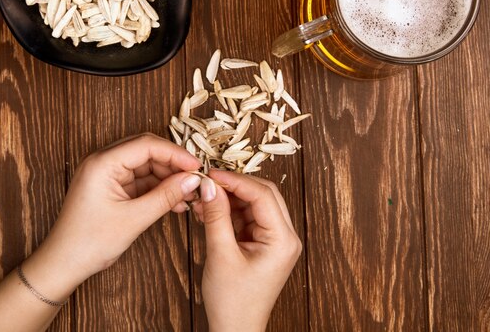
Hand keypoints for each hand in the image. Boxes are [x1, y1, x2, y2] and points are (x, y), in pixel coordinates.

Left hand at [24, 133, 201, 296]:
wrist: (63, 265)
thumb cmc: (88, 242)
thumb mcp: (134, 219)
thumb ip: (165, 196)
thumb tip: (192, 180)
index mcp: (102, 163)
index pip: (147, 145)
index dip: (175, 153)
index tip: (197, 167)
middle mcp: (103, 162)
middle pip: (148, 151)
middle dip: (173, 165)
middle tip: (196, 180)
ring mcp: (107, 174)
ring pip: (147, 166)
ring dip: (168, 179)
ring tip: (188, 195)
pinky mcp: (111, 187)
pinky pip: (140, 180)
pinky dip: (158, 189)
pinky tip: (174, 202)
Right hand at [192, 170, 301, 331]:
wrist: (236, 331)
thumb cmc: (233, 302)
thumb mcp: (221, 255)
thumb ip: (216, 216)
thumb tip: (209, 186)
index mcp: (283, 240)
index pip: (262, 195)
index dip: (235, 180)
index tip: (211, 173)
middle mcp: (285, 237)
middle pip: (262, 195)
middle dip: (234, 186)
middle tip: (208, 181)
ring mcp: (275, 241)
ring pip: (254, 204)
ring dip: (229, 199)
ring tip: (203, 199)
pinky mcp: (263, 244)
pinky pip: (248, 218)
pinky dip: (229, 212)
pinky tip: (209, 211)